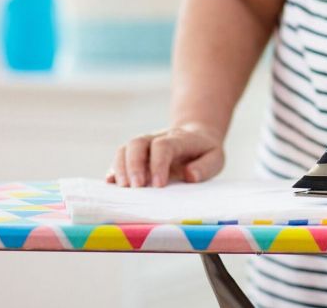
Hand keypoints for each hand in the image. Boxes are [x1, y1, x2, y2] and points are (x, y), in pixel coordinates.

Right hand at [106, 123, 224, 187]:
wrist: (194, 136)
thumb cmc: (204, 151)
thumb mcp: (215, 157)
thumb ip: (205, 167)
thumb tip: (190, 175)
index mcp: (178, 139)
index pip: (163, 146)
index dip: (158, 163)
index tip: (158, 185)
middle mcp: (155, 138)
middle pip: (137, 143)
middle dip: (134, 165)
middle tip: (136, 188)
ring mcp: (143, 146)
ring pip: (124, 149)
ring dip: (120, 168)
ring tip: (123, 189)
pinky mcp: (134, 156)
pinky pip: (119, 159)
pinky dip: (113, 171)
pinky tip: (111, 185)